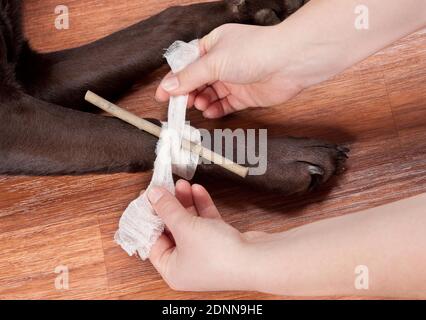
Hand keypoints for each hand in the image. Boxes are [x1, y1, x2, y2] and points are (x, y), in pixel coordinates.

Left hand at [147, 180, 266, 291]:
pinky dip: (201, 207)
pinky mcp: (221, 243)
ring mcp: (205, 253)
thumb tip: (152, 194)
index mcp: (172, 269)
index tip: (147, 197)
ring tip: (182, 183)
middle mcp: (187, 264)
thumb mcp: (185, 227)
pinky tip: (198, 190)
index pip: (152, 240)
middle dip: (170, 206)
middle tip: (165, 186)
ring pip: (189, 223)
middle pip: (171, 229)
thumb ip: (167, 208)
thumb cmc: (219, 254)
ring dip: (186, 203)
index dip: (149, 217)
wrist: (257, 260)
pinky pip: (205, 223)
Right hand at [155, 24, 304, 118]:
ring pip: (210, 94)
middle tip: (180, 105)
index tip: (162, 95)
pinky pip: (225, 104)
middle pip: (197, 81)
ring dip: (201, 101)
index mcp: (213, 45)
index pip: (187, 64)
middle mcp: (223, 62)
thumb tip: (168, 87)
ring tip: (198, 105)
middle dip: (187, 93)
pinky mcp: (245, 95)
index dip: (174, 79)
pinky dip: (216, 109)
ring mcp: (234, 79)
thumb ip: (189, 77)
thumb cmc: (254, 52)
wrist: (288, 63)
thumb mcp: (213, 62)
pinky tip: (209, 112)